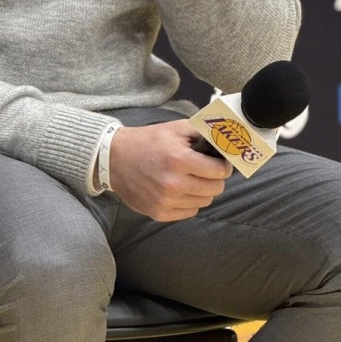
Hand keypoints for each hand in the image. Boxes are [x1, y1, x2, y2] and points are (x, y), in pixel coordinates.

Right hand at [108, 120, 232, 221]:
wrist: (116, 159)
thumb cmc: (148, 141)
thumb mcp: (175, 128)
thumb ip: (202, 133)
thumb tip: (224, 141)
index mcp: (179, 159)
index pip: (219, 172)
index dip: (223, 166)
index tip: (221, 163)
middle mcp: (174, 183)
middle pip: (215, 189)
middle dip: (215, 179)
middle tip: (208, 171)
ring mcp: (166, 201)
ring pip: (204, 201)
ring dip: (203, 191)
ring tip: (192, 179)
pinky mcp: (160, 213)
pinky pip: (190, 212)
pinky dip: (190, 201)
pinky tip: (181, 190)